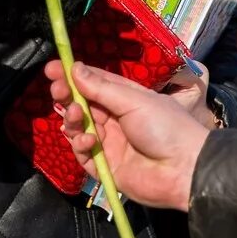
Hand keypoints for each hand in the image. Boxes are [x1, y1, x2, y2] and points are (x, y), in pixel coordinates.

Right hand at [45, 60, 209, 211]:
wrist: (185, 170)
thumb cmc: (166, 127)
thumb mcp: (134, 100)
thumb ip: (101, 88)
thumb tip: (74, 67)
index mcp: (124, 99)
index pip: (93, 83)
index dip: (72, 75)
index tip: (52, 68)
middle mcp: (114, 119)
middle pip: (82, 104)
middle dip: (67, 96)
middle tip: (57, 89)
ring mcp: (109, 143)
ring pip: (79, 128)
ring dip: (73, 119)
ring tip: (77, 115)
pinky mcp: (104, 167)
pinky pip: (83, 154)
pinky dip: (81, 145)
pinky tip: (90, 141)